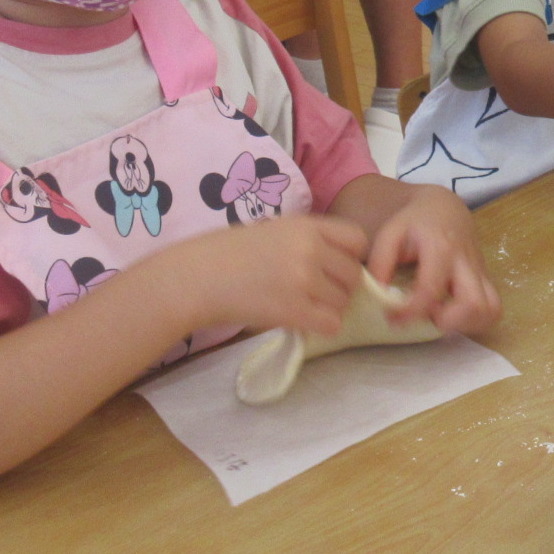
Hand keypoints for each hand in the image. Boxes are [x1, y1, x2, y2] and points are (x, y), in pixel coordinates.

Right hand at [180, 213, 365, 338]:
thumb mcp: (274, 230)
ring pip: (343, 302)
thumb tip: (339, 262)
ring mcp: (303, 280)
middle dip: (341, 287)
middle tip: (319, 294)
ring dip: (329, 308)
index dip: (351, 256)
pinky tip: (302, 321)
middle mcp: (310, 249)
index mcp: (306, 226)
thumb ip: (308, 240)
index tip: (336, 267)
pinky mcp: (294, 310)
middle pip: (353, 274)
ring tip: (305, 307)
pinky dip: (321, 327)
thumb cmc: (229, 253)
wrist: (197, 277)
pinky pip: (331, 324)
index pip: (357, 239)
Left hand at [367, 186, 500, 335]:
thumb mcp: (391, 233)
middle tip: (427, 317)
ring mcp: (480, 272)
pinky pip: (493, 308)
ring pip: (490, 309)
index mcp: (441, 248)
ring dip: (466, 324)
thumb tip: (378, 296)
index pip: (431, 289)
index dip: (411, 311)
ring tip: (441, 317)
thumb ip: (380, 263)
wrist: (446, 208)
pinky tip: (454, 316)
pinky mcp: (486, 280)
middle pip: (474, 304)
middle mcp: (466, 263)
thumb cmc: (415, 222)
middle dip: (449, 322)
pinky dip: (477, 321)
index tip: (393, 319)